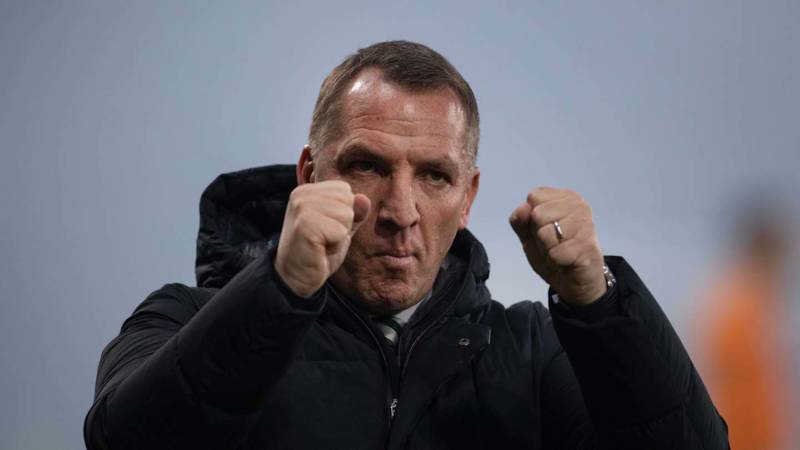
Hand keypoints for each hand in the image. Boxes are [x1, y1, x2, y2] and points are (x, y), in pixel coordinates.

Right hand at [276, 181, 370, 296]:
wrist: (296, 277)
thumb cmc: (318, 251)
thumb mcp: (341, 227)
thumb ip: (354, 212)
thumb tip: (364, 198)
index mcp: (307, 190)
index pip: (345, 190)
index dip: (342, 213)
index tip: (325, 228)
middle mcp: (302, 194)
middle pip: (347, 200)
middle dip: (343, 224)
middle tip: (323, 238)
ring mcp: (302, 208)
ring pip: (346, 215)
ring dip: (339, 235)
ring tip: (321, 243)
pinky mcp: (304, 225)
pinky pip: (340, 232)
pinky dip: (335, 246)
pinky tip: (319, 250)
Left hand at [509, 187, 605, 305]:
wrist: (576, 281)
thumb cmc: (554, 253)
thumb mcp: (529, 236)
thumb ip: (521, 221)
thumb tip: (522, 207)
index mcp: (565, 197)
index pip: (534, 197)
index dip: (532, 219)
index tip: (547, 230)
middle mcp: (579, 205)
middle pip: (538, 214)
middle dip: (539, 235)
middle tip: (554, 244)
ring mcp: (586, 224)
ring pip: (545, 233)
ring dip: (547, 249)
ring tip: (560, 252)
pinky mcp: (587, 246)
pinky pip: (554, 253)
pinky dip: (555, 261)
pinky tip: (566, 262)